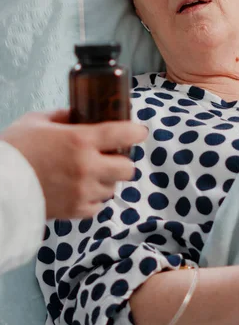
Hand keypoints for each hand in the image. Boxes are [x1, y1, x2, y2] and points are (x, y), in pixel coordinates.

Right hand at [0, 109, 147, 219]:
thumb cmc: (14, 149)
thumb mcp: (37, 121)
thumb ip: (64, 116)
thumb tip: (80, 114)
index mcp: (80, 140)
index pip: (124, 134)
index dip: (136, 132)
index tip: (138, 131)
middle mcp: (87, 167)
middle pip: (128, 168)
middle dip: (122, 161)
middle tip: (110, 157)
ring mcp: (83, 192)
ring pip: (113, 188)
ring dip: (107, 180)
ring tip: (90, 174)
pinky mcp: (75, 211)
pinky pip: (98, 206)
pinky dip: (94, 198)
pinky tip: (81, 189)